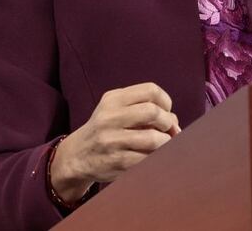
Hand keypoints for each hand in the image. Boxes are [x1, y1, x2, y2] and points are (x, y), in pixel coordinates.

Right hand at [50, 82, 180, 203]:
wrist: (76, 156)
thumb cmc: (105, 130)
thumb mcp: (116, 110)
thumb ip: (144, 108)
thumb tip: (175, 123)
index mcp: (113, 99)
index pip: (150, 90)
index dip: (165, 101)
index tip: (166, 112)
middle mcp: (110, 117)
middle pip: (152, 112)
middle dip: (167, 122)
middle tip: (168, 130)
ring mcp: (111, 140)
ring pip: (152, 138)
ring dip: (165, 142)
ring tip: (164, 144)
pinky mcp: (115, 161)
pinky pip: (146, 159)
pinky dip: (157, 157)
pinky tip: (155, 156)